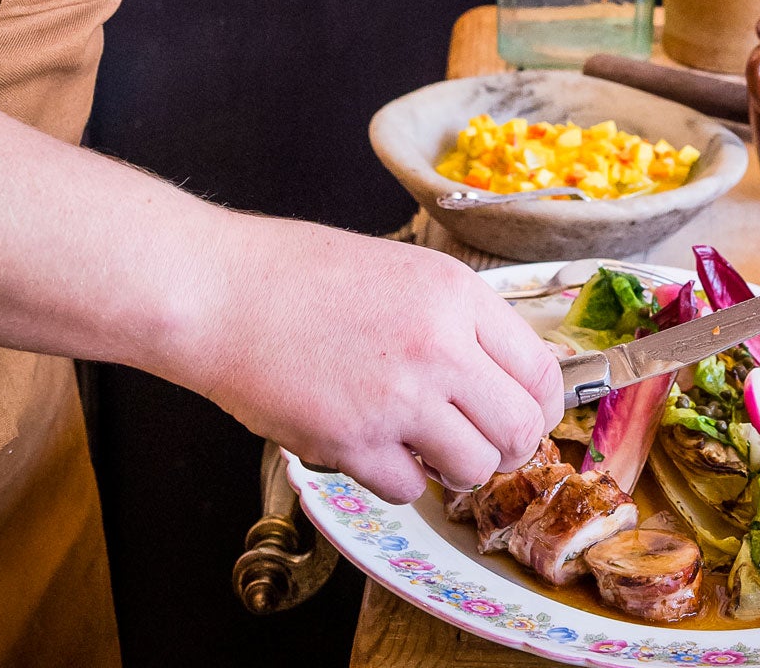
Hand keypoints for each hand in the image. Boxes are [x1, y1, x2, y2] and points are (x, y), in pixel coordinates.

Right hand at [177, 217, 563, 503]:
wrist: (220, 290)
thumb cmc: (298, 274)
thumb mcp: (400, 272)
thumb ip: (453, 319)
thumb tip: (496, 374)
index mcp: (455, 293)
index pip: (539, 370)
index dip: (539, 406)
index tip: (525, 417)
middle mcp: (439, 344)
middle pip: (520, 429)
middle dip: (507, 448)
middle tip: (481, 445)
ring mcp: (397, 397)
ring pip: (473, 468)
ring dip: (452, 468)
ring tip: (419, 442)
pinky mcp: (353, 442)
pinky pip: (408, 488)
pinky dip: (394, 477)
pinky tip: (367, 441)